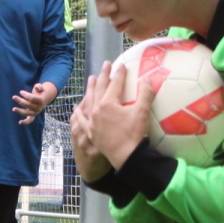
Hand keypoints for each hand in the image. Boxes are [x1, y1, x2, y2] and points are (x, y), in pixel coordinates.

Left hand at [12, 82, 57, 124]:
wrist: (44, 98)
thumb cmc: (40, 91)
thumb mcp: (40, 87)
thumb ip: (39, 86)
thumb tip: (37, 88)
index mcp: (41, 100)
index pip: (32, 99)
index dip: (26, 95)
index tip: (21, 92)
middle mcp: (39, 108)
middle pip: (28, 105)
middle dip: (20, 101)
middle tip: (13, 97)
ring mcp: (36, 112)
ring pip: (27, 113)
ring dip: (20, 111)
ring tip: (13, 109)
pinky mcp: (33, 115)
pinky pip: (30, 120)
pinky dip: (25, 122)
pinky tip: (19, 122)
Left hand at [70, 62, 152, 179]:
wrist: (127, 158)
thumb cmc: (134, 135)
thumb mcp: (142, 112)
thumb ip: (145, 93)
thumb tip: (147, 79)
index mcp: (108, 104)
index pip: (114, 84)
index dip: (119, 73)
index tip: (121, 64)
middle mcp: (96, 110)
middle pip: (99, 89)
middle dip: (103, 75)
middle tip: (105, 65)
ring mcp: (91, 122)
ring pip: (88, 101)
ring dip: (89, 89)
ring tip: (90, 79)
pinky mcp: (90, 133)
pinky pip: (81, 119)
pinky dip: (79, 112)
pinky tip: (76, 107)